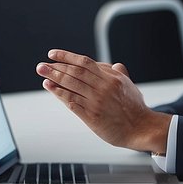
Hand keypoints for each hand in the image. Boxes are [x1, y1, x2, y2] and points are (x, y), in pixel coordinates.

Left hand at [36, 49, 170, 152]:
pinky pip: (72, 102)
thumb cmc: (136, 109)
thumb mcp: (130, 85)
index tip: (53, 54)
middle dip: (55, 67)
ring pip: (71, 86)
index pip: (84, 62)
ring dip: (54, 78)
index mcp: (111, 77)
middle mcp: (102, 87)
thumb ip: (120, 74)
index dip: (66, 56)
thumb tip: (115, 65)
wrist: (141, 128)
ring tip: (43, 74)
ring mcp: (96, 102)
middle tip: (41, 65)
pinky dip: (59, 94)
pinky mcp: (92, 116)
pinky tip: (51, 88)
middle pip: (74, 72)